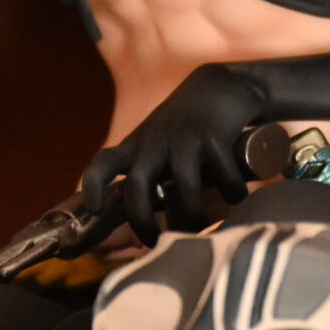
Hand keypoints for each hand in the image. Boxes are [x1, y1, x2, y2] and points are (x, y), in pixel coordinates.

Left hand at [80, 65, 274, 239]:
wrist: (221, 87)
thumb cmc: (187, 129)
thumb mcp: (158, 146)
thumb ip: (151, 178)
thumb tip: (150, 227)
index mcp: (136, 148)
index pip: (102, 164)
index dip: (93, 186)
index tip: (95, 209)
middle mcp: (153, 143)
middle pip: (137, 184)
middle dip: (143, 220)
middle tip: (157, 242)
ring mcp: (183, 138)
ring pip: (182, 185)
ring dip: (192, 214)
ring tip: (202, 226)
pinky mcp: (213, 135)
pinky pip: (222, 174)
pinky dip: (231, 192)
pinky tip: (236, 197)